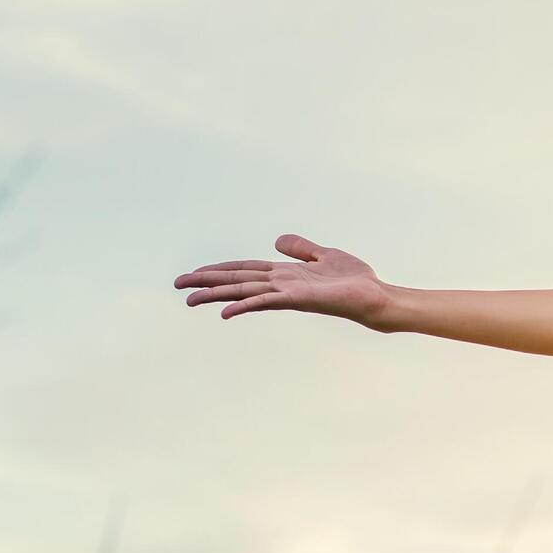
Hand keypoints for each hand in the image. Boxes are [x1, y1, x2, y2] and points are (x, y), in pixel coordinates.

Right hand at [173, 235, 393, 327]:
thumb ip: (300, 248)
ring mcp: (287, 293)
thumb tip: (276, 241)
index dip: (219, 270)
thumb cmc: (354, 280)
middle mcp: (281, 285)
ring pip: (244, 291)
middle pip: (237, 280)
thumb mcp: (324, 255)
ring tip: (189, 299)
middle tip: (177, 286)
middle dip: (207, 282)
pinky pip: (266, 301)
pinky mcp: (298, 299)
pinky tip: (226, 312)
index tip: (194, 273)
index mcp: (284, 274)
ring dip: (217, 294)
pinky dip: (246, 304)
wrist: (375, 297)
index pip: (244, 270)